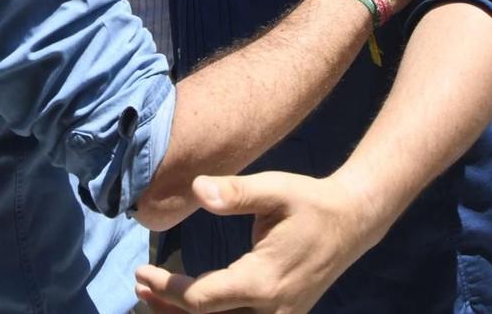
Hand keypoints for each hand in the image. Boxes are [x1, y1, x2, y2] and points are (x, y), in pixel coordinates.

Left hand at [135, 173, 378, 313]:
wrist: (353, 221)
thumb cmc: (310, 202)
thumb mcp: (274, 189)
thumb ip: (235, 192)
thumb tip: (198, 189)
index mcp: (263, 281)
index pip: (202, 298)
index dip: (167, 289)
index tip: (141, 272)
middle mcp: (271, 310)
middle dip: (169, 308)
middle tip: (138, 287)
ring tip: (153, 301)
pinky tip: (191, 305)